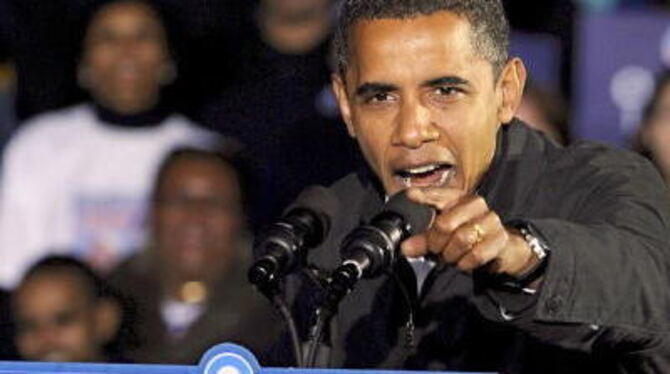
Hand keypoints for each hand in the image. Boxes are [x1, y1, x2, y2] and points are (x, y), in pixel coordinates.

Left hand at [401, 187, 536, 276]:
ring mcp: (490, 221)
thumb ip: (423, 240)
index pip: (439, 194)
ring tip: (451, 257)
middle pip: (445, 224)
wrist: (502, 248)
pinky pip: (476, 254)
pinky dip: (465, 263)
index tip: (410, 195)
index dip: (424, 195)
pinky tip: (464, 262)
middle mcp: (475, 205)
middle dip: (436, 242)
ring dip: (451, 254)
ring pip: (461, 239)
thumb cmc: (468, 236)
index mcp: (458, 199)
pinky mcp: (500, 239)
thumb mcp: (443, 237)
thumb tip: (405, 248)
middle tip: (436, 250)